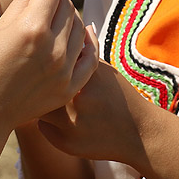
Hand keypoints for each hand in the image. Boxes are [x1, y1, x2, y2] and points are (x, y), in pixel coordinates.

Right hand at [0, 0, 97, 132]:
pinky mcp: (69, 86)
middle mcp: (53, 47)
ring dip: (67, 15)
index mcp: (32, 28)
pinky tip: (82, 32)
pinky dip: (87, 41)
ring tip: (53, 11)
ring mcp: (64, 69)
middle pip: (66, 5)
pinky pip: (89, 56)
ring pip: (77, 27)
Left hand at [37, 60, 157, 169]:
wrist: (138, 133)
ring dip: (43, 102)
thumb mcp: (105, 72)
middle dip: (42, 83)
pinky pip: (43, 127)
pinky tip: (63, 118)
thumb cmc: (119, 96)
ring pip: (40, 107)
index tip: (47, 62)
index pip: (54, 63)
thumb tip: (71, 34)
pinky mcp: (66, 144)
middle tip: (42, 81)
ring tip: (51, 99)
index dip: (48, 62)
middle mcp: (77, 100)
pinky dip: (49, 122)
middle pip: (43, 85)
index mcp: (87, 78)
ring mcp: (70, 124)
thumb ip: (84, 54)